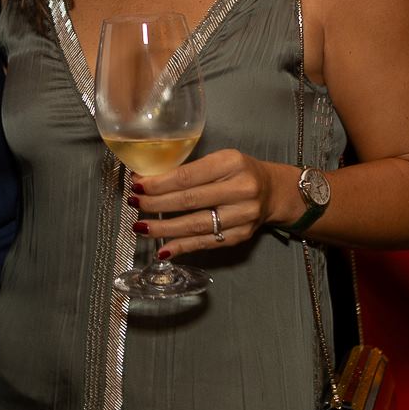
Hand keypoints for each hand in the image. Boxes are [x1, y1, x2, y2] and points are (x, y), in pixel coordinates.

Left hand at [130, 150, 288, 258]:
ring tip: (141, 227)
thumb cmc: (239, 172)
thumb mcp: (220, 160)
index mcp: (231, 163)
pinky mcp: (241, 236)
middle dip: (156, 204)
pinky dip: (182, 247)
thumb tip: (148, 182)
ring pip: (195, 225)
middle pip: (189, 201)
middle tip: (134, 203)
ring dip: (164, 228)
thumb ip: (190, 170)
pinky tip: (163, 249)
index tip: (137, 185)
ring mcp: (243, 215)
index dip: (159, 183)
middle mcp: (240, 189)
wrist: (274, 191)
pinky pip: (206, 243)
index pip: (187, 176)